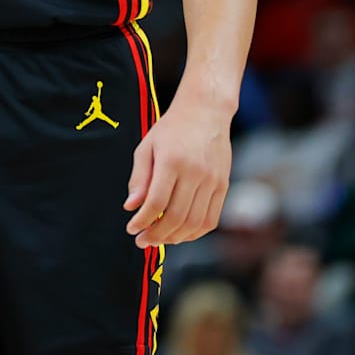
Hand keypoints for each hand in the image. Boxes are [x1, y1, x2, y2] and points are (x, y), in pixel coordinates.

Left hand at [123, 98, 232, 248]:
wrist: (206, 112)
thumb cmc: (171, 129)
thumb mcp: (147, 147)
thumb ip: (139, 178)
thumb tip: (131, 207)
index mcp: (172, 161)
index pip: (156, 202)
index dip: (142, 221)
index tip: (131, 229)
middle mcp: (195, 173)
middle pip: (176, 217)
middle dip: (156, 235)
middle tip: (142, 241)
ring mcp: (213, 181)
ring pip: (194, 223)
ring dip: (175, 238)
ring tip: (159, 240)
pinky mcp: (224, 186)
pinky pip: (211, 219)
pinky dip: (195, 233)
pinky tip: (180, 234)